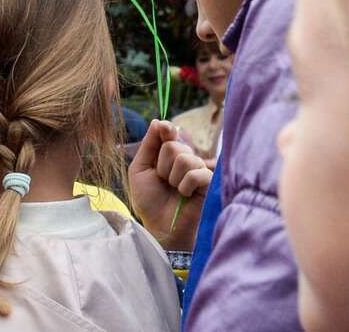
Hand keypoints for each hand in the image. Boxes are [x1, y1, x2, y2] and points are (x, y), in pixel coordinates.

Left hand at [127, 120, 209, 249]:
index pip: (169, 131)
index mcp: (167, 154)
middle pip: (173, 146)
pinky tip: (185, 195)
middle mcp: (185, 158)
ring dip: (173, 178)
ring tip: (174, 190)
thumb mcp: (140, 169)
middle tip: (163, 182)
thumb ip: (149, 145)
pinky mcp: (209, 183)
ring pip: (185, 158)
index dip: (166, 130)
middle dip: (162, 166)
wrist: (160, 227)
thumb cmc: (149, 201)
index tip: (164, 130)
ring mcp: (198, 169)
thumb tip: (158, 120)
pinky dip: (185, 186)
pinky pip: (197, 173)